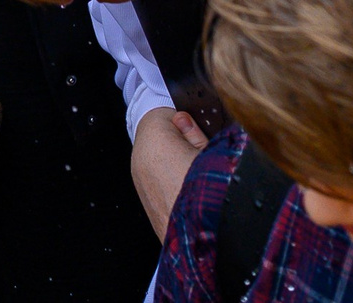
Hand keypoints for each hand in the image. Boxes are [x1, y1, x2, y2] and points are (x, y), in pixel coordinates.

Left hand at [131, 108, 208, 238]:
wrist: (203, 239)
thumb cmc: (210, 193)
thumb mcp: (213, 153)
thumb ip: (195, 132)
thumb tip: (183, 120)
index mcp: (155, 139)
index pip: (166, 113)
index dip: (187, 122)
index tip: (198, 133)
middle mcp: (140, 158)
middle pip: (158, 136)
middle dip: (177, 141)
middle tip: (199, 156)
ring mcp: (140, 181)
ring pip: (155, 158)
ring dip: (172, 161)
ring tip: (196, 175)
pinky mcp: (144, 200)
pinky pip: (155, 179)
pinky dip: (169, 180)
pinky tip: (188, 191)